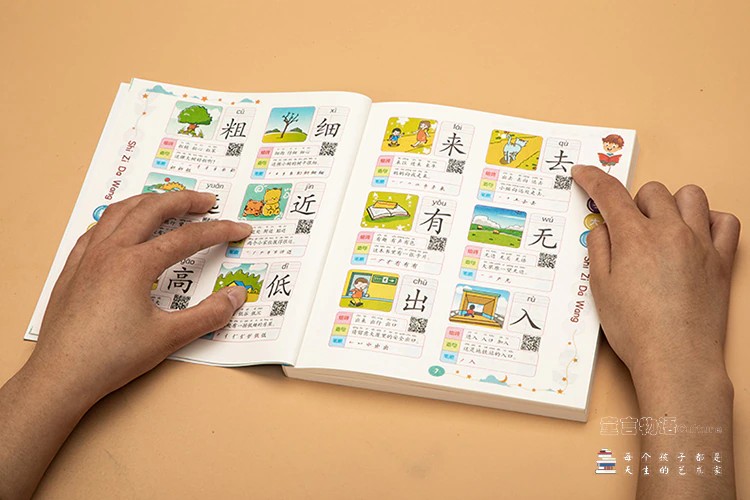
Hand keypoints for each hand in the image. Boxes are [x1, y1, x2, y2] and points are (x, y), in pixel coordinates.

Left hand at [28, 190, 251, 402]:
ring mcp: (87, 258)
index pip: (188, 238)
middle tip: (207, 201)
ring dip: (148, 201)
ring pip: (119, 211)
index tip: (239, 230)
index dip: (219, 231)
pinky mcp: (72, 269)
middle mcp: (110, 252)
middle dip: (184, 200)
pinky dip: (117, 219)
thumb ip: (208, 314)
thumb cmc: (111, 358)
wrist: (61, 376)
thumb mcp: (169, 337)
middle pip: (152, 209)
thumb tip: (236, 296)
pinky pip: (95, 230)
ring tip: (168, 202)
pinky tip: (122, 227)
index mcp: (135, 264)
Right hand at [572, 166, 739, 380]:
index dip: (592, 178)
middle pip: (652, 191)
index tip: (583, 173)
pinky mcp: (723, 260)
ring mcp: (701, 243)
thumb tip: (603, 226)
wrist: (676, 358)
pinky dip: (710, 220)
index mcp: (634, 238)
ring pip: (691, 196)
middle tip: (628, 226)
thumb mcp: (600, 288)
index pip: (609, 193)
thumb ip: (599, 249)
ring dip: (673, 203)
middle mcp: (669, 232)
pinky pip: (725, 221)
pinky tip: (696, 235)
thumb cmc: (635, 329)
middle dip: (635, 202)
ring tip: (664, 225)